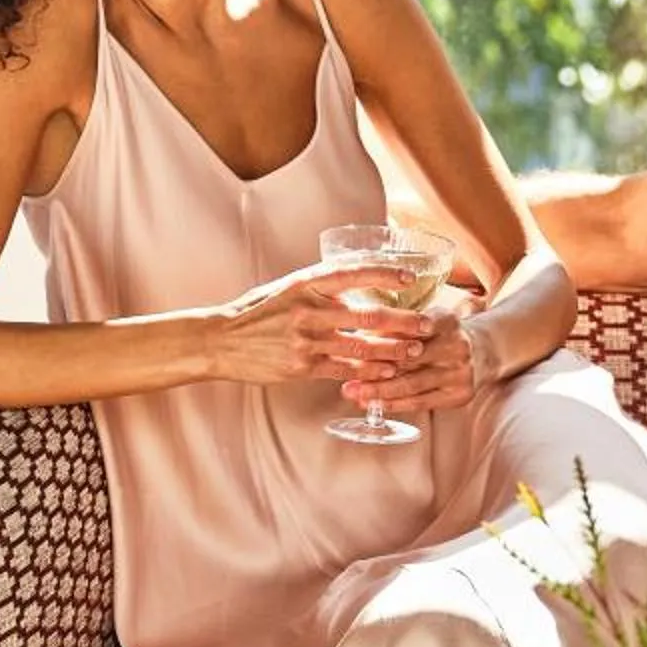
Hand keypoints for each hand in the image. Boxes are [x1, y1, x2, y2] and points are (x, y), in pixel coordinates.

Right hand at [207, 262, 430, 391]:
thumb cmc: (257, 312)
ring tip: (413, 351)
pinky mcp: (302, 367)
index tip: (411, 278)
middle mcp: (309, 309)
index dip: (387, 275)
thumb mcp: (287, 287)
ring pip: (362, 347)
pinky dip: (369, 373)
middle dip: (403, 322)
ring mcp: (305, 340)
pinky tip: (387, 373)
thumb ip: (320, 287)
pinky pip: (345, 371)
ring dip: (393, 351)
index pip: (355, 273)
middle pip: (369, 316)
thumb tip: (356, 282)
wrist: (220, 341)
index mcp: (306, 283)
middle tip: (426, 325)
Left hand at [340, 295, 497, 416]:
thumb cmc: (439, 335)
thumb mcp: (423, 320)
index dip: (379, 340)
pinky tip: (374, 405)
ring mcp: (461, 372)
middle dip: (374, 370)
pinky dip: (395, 404)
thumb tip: (355, 337)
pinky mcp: (460, 395)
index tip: (353, 347)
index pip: (408, 331)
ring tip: (355, 394)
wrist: (481, 352)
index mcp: (447, 320)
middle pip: (409, 360)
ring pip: (412, 384)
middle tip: (348, 378)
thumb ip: (395, 326)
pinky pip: (421, 402)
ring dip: (380, 391)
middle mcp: (458, 346)